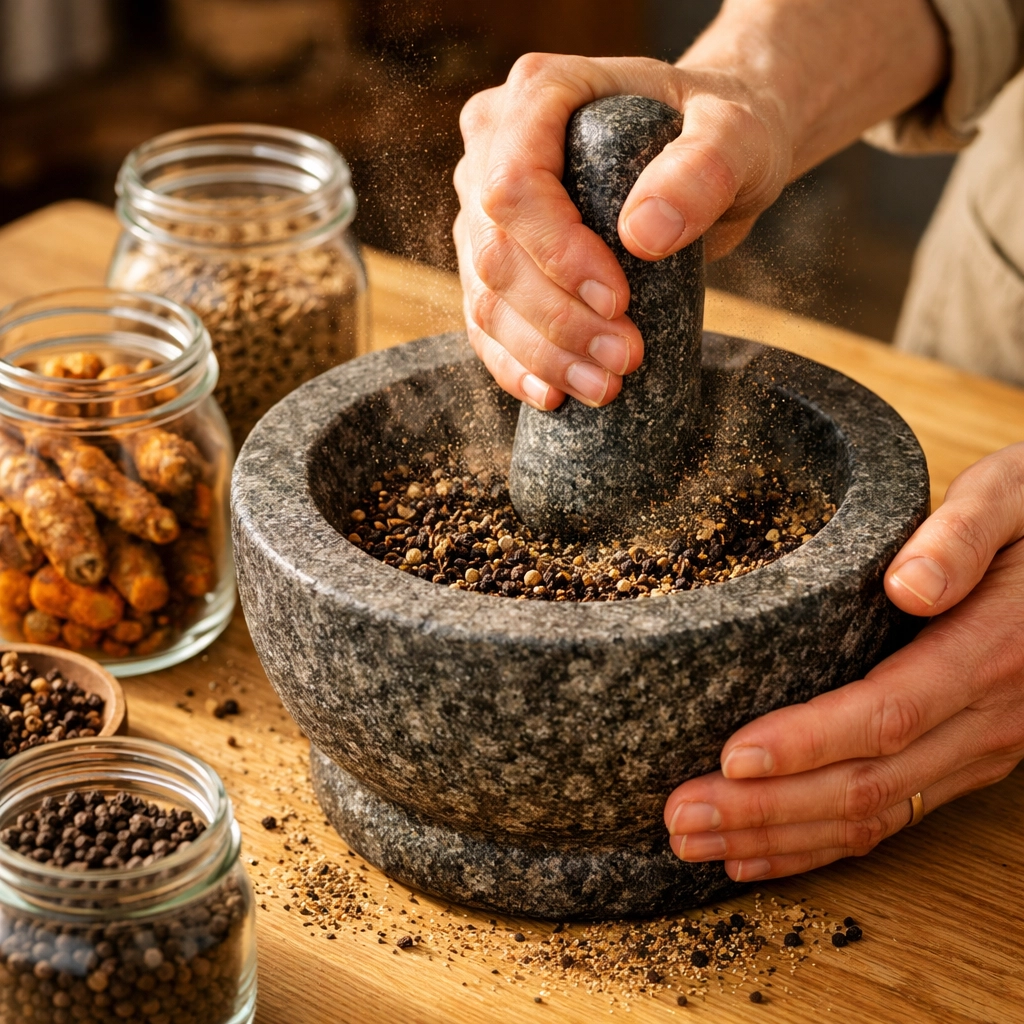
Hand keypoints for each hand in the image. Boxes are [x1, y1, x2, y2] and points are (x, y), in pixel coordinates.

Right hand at [452, 1, 946, 410]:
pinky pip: (485, 323)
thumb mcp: (738, 134)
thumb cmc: (721, 131)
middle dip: (558, 320)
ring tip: (604, 385)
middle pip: (495, 252)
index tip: (617, 299)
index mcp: (540, 94)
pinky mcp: (494, 261)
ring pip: (486, 297)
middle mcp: (494, 147)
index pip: (514, 184)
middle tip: (625, 358)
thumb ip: (703, 167)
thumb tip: (642, 237)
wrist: (709, 155)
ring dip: (541, 356)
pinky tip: (554, 395)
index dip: (557, 253)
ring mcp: (485, 209)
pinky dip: (517, 366)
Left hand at [664, 443, 1023, 881]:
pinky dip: (819, 844)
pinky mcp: (960, 759)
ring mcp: (975, 750)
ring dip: (779, 836)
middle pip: (867, 784)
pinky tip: (757, 852)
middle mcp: (985, 719)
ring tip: (695, 842)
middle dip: (767, 809)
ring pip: (873, 815)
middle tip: (682, 818)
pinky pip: (891, 816)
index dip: (808, 743)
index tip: (732, 759)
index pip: (887, 713)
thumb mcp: (1012, 498)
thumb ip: (962, 537)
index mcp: (987, 654)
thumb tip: (909, 584)